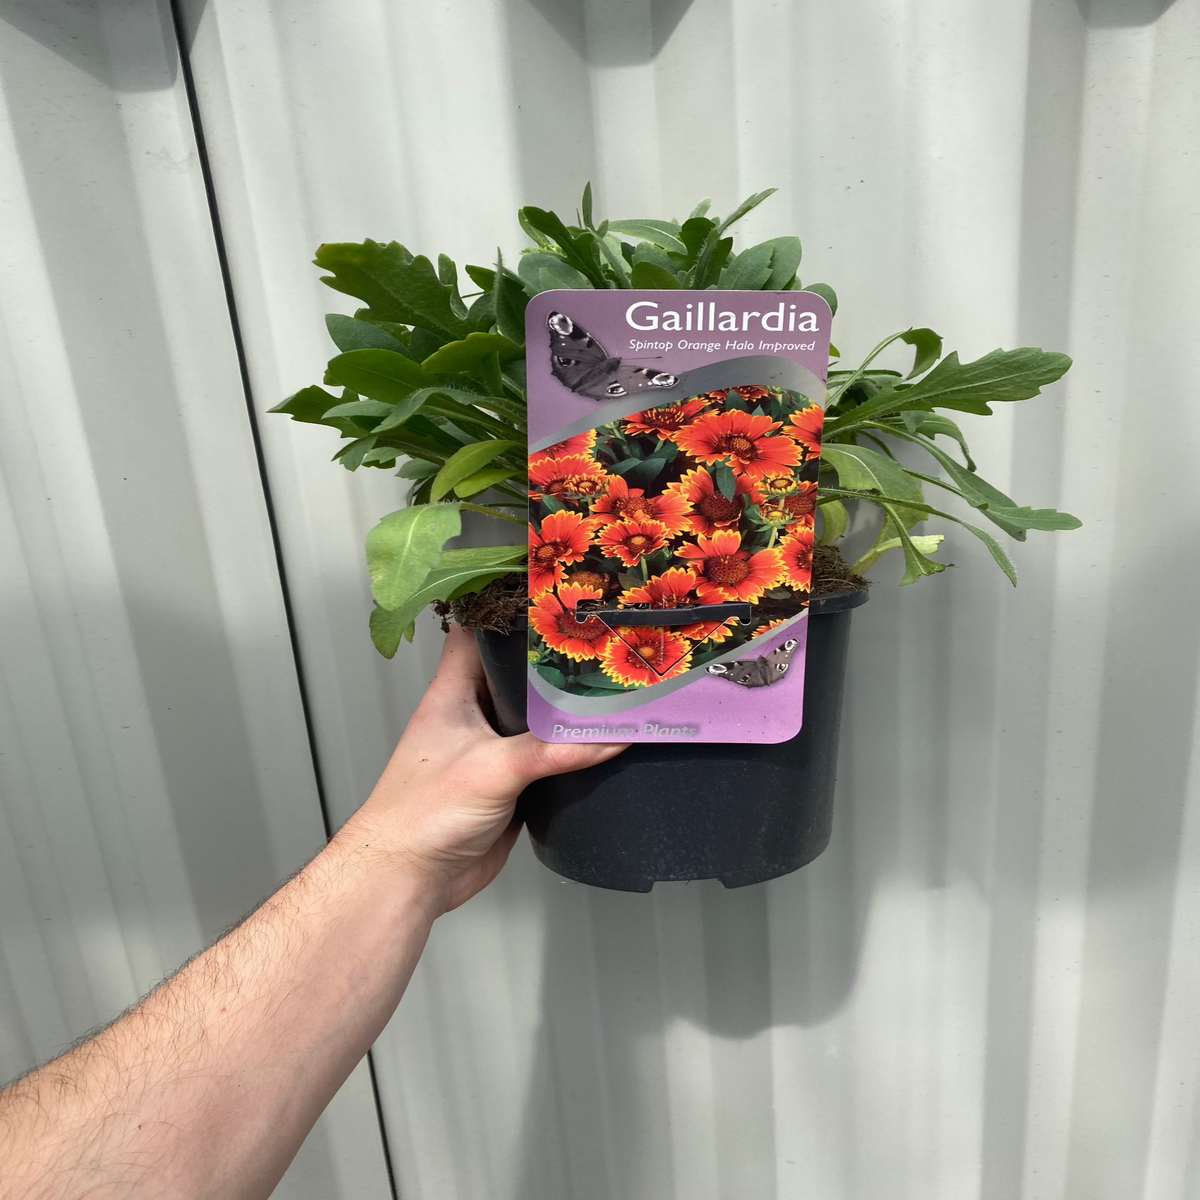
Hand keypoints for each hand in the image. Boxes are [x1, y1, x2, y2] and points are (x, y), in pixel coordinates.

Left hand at [346, 625, 626, 911]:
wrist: (410, 879)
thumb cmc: (420, 815)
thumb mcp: (492, 769)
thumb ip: (552, 750)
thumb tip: (608, 736)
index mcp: (453, 693)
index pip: (476, 632)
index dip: (505, 608)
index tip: (546, 592)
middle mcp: (471, 716)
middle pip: (515, 673)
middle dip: (552, 659)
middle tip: (598, 638)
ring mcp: (491, 752)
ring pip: (534, 718)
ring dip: (565, 709)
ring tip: (610, 683)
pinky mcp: (509, 787)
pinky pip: (546, 760)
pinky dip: (570, 752)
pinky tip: (601, 743)